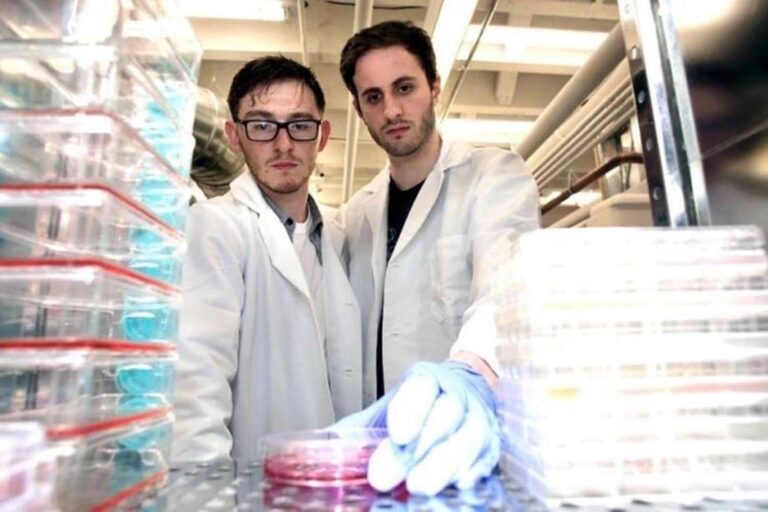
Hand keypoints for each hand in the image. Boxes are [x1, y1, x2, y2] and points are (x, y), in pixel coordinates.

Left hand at [331, 361, 499, 495]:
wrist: (463, 396)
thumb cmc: (418, 409)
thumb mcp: (385, 411)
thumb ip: (356, 430)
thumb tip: (315, 451)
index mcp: (427, 380)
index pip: (422, 387)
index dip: (411, 409)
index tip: (396, 434)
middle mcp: (458, 395)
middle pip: (444, 416)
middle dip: (417, 449)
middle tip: (386, 477)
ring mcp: (480, 418)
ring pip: (469, 437)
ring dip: (444, 465)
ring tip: (418, 488)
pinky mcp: (493, 444)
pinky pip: (488, 457)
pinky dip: (473, 472)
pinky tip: (457, 486)